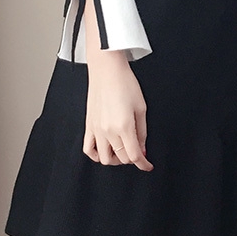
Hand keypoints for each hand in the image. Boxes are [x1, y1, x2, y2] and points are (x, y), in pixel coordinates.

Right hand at [80, 0, 153, 171]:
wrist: (106, 69)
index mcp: (124, 126)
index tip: (148, 166)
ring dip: (115, 159)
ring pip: (104, 158)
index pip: (134, 156)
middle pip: (121, 158)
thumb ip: (142, 132)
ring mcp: (96, 129)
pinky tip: (105, 150)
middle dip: (132, 159)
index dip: (143, 164)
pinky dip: (96, 155)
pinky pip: (88, 149)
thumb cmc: (126, 83)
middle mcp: (108, 131)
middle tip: (139, 152)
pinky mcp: (88, 125)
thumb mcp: (141, 107)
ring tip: (123, 151)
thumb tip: (142, 150)